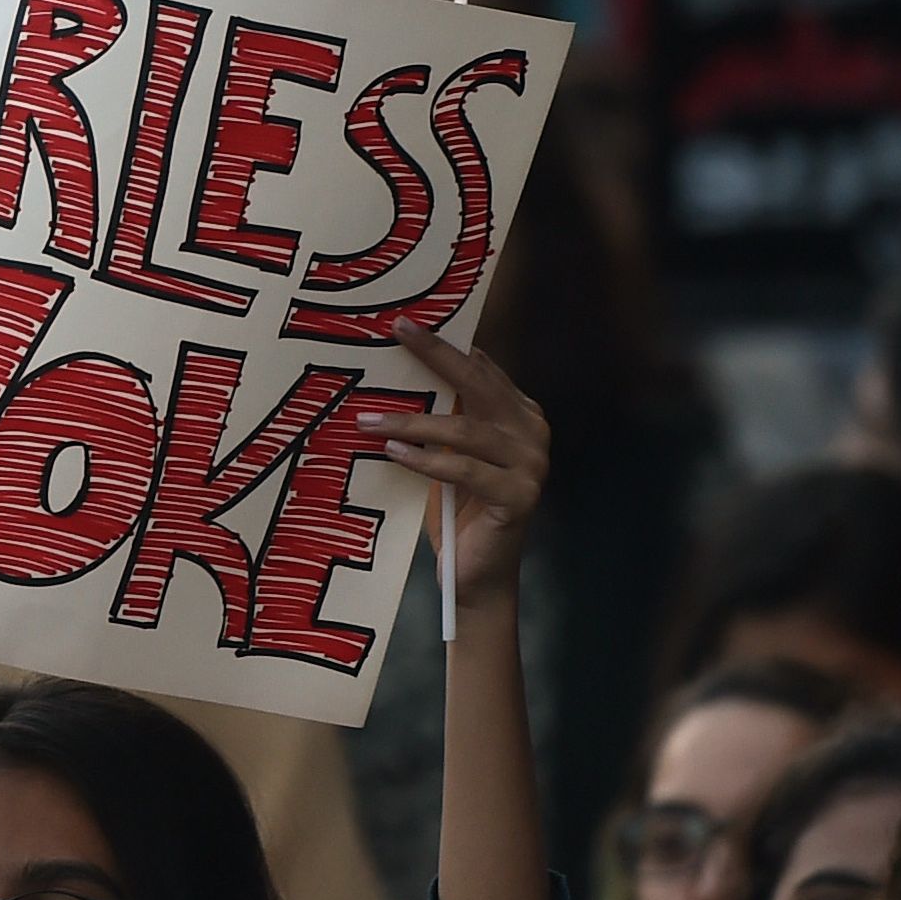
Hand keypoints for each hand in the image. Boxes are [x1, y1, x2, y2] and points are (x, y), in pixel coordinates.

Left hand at [379, 326, 546, 613]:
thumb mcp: (446, 453)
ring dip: (413, 420)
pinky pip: (464, 470)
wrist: (475, 576)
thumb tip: (398, 370)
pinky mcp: (518, 496)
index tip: (405, 323)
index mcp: (520, 415)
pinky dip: (426, 459)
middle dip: (436, 355)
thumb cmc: (455, 512)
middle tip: (398, 332)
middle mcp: (533, 434)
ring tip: (367, 418)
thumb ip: (442, 415)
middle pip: (480, 384)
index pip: (481, 369)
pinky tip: (393, 450)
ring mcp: (532, 465)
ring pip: (466, 429)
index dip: (444, 346)